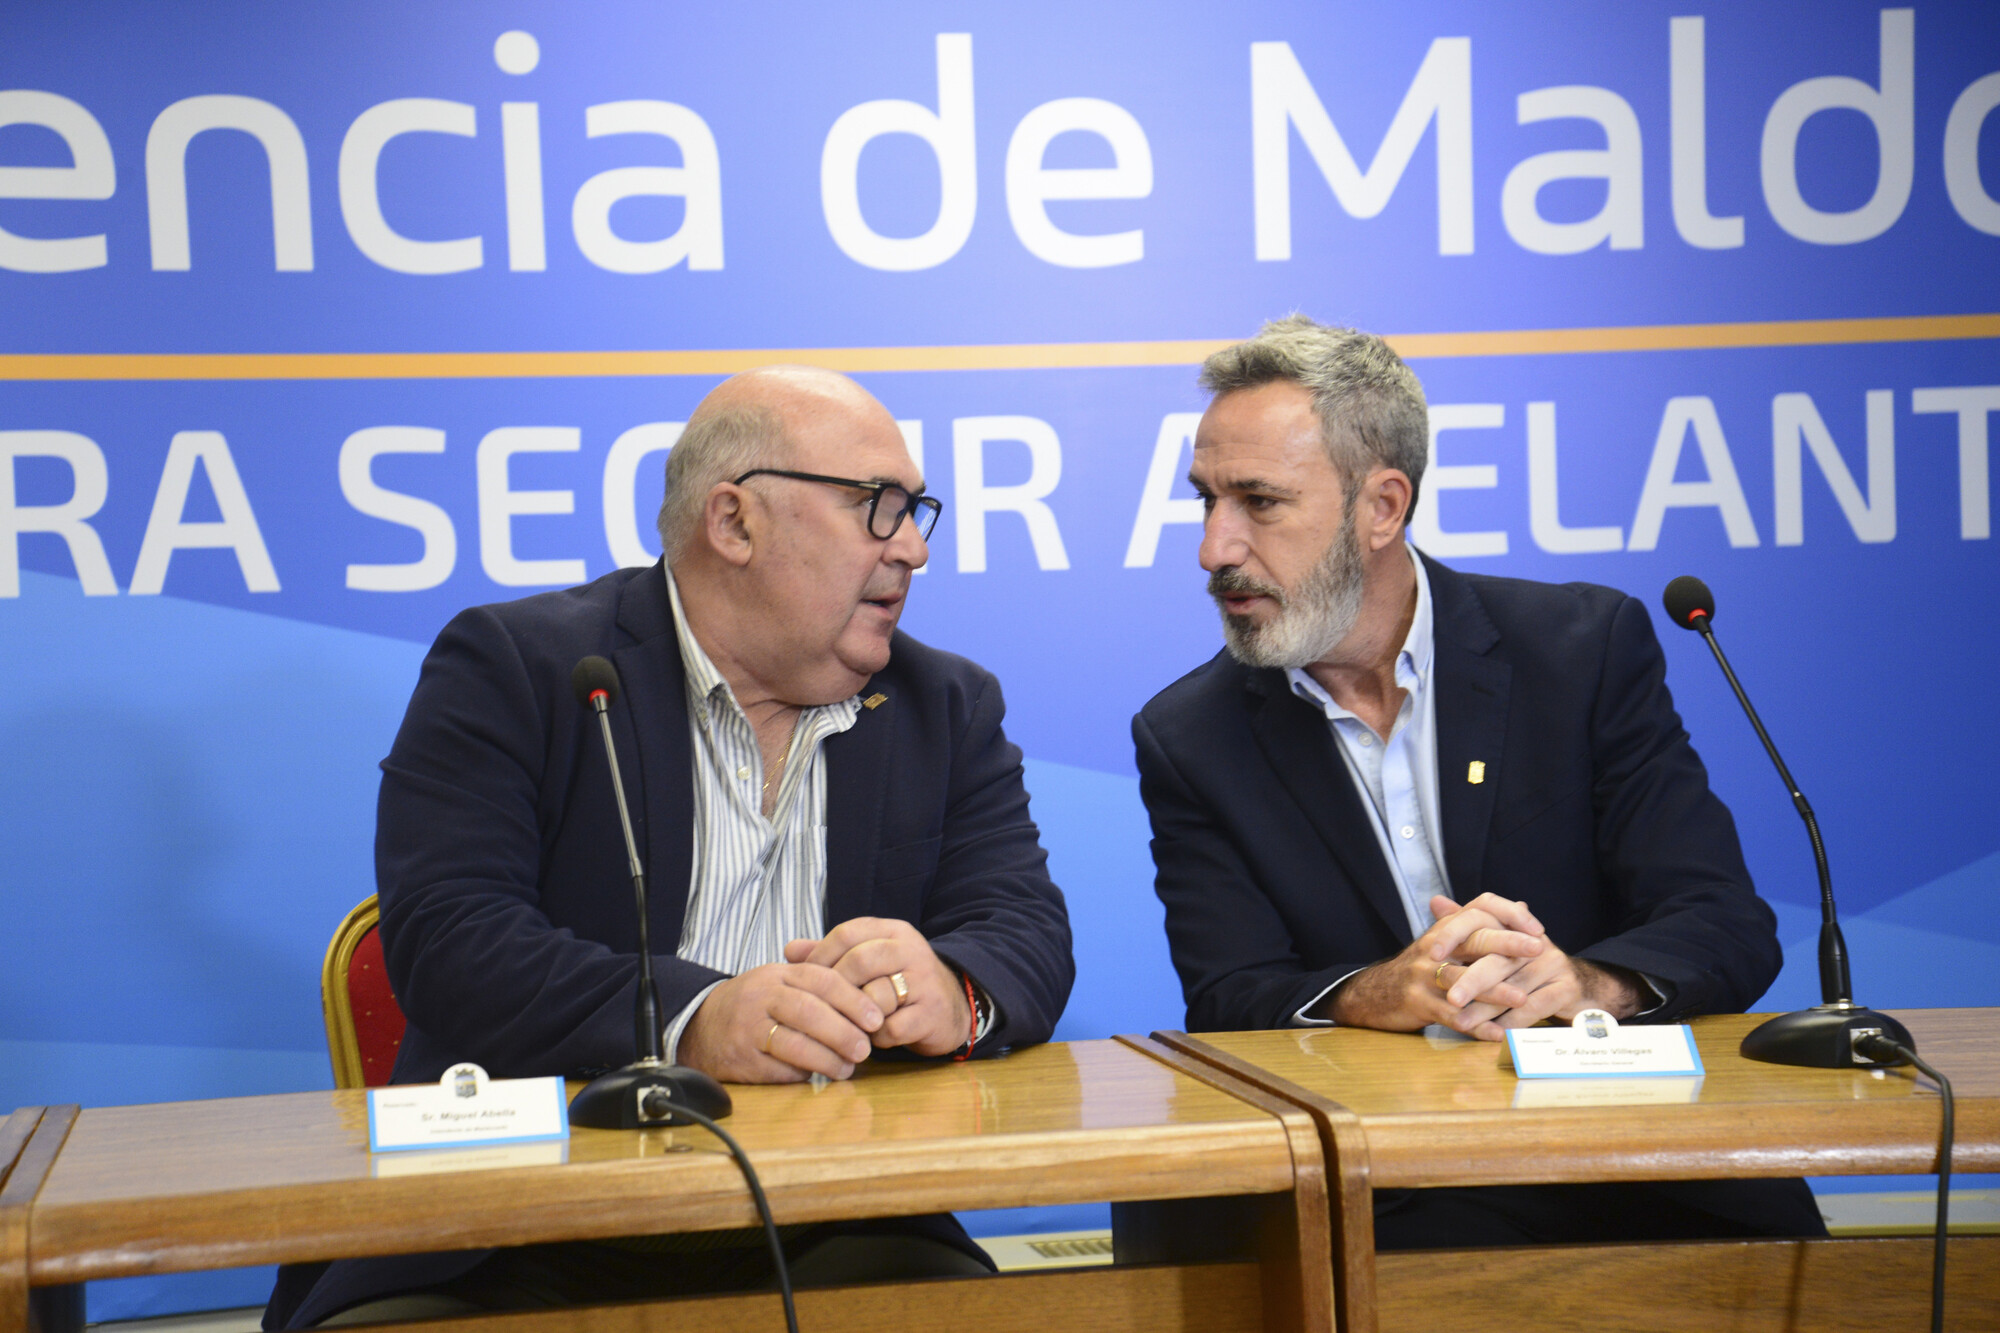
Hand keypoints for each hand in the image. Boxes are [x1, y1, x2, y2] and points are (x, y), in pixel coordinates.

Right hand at [677, 962, 882, 1082]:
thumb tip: (868, 1000)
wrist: (700, 1026)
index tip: (876, 1018)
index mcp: (778, 975)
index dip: (853, 999)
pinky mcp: (742, 1060)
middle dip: (843, 1032)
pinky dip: (803, 1074)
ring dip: (827, 1059)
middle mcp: (761, 997)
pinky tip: (817, 1077)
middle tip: (865, 1049)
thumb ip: (816, 984)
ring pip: (794, 1044)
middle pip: (809, 1011)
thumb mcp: (779, 982)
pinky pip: (778, 1069)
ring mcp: (748, 1029)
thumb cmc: (754, 1005)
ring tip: (846, 1068)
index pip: (821, 980)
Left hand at [788, 917, 971, 1056]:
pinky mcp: (931, 1014)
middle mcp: (911, 950)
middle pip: (859, 961)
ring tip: (853, 1024)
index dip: (820, 956)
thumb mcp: (870, 961)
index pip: (847, 933)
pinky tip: (877, 1038)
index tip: (806, 979)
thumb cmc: (900, 984)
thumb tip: (789, 949)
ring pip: (875, 996)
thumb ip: (831, 954)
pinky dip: (877, 1038)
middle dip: (837, 988)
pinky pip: (891, 1028)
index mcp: (893, 932)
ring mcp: (924, 982)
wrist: (952, 1008)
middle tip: (825, 1007)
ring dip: (857, 1016)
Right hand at [1330, 893, 1547, 1031]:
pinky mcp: (1415, 1001)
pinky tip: (1497, 1034)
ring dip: (1494, 991)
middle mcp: (1433, 946)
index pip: (1480, 907)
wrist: (1374, 993)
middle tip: (1540, 950)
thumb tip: (1524, 906)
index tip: (1537, 928)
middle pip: (1474, 939)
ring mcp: (1422, 973)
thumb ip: (1485, 926)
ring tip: (1522, 999)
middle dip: (1508, 944)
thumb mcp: (1448, 941)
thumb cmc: (1421, 968)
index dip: (1509, 914)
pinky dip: (1475, 1027)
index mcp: (1445, 928)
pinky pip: (1449, 1015)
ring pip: (1462, 979)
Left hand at [1430, 896, 1645, 1040]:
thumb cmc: (1525, 968)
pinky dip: (1512, 1021)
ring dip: (1486, 1010)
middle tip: (1450, 999)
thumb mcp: (1495, 947)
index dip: (1455, 934)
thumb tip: (1435, 902)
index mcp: (1512, 925)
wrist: (1576, 987)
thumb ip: (1466, 927)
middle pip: (1496, 959)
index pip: (1481, 919)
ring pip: (1513, 988)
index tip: (1433, 953)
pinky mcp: (1566, 987)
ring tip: (1462, 1023)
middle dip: (1470, 982)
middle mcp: (1533, 940)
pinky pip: (1535, 1006)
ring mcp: (1552, 963)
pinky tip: (1495, 1033)